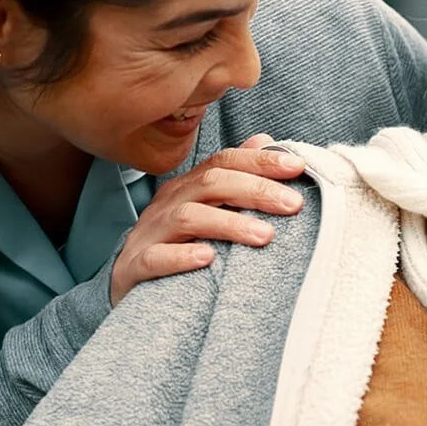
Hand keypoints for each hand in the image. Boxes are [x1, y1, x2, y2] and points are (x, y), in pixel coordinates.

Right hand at [109, 134, 305, 305]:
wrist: (128, 285)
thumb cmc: (178, 244)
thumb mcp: (208, 209)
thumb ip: (236, 176)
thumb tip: (266, 140)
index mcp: (188, 187)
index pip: (224, 162)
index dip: (260, 161)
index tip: (298, 167)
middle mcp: (168, 204)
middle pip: (211, 184)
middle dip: (255, 190)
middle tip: (294, 205)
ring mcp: (149, 234)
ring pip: (188, 218)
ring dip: (229, 224)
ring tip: (265, 236)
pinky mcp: (134, 267)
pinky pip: (155, 258)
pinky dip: (181, 256)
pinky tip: (208, 258)